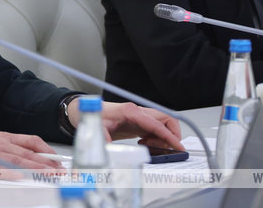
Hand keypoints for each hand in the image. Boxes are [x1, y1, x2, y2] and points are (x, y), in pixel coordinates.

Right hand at [0, 128, 63, 173]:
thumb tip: (18, 167)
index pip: (29, 141)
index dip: (46, 151)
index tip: (58, 160)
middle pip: (29, 153)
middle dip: (48, 163)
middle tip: (63, 172)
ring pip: (20, 161)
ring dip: (38, 170)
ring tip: (53, 178)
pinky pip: (0, 171)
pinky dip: (14, 176)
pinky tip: (25, 181)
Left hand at [66, 99, 183, 149]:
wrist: (84, 111)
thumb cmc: (91, 115)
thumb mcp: (96, 128)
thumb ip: (104, 139)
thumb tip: (109, 152)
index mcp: (130, 111)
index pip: (157, 124)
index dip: (169, 136)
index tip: (178, 147)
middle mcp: (137, 112)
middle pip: (165, 120)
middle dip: (171, 135)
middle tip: (166, 149)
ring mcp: (137, 117)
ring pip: (161, 125)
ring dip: (162, 137)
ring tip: (152, 147)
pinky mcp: (136, 123)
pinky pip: (153, 129)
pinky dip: (155, 138)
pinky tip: (145, 144)